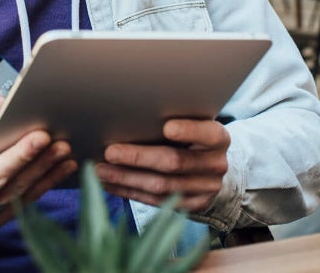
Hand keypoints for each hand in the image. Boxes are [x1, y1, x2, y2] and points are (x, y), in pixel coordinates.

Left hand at [95, 118, 229, 211]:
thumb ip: (174, 118)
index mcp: (218, 138)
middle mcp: (216, 165)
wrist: (212, 168)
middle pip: (174, 162)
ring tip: (101, 170)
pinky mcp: (191, 206)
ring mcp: (205, 189)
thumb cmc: (192, 136)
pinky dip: (130, 192)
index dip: (189, 130)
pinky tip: (111, 184)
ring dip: (127, 178)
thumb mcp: (193, 123)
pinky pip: (156, 201)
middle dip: (138, 157)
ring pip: (161, 186)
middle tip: (110, 152)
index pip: (207, 133)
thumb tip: (132, 113)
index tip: (167, 127)